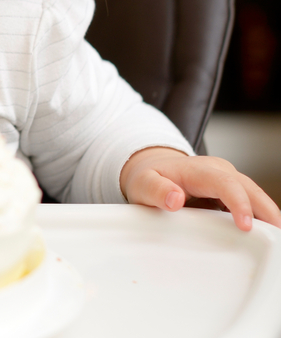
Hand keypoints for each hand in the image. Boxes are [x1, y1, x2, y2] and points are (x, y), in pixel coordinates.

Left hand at [120, 147, 280, 230]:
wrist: (151, 168)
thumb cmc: (148, 178)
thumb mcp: (142, 184)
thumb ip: (156, 190)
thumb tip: (175, 199)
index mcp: (198, 170)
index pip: (226, 184)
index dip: (239, 204)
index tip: (246, 226)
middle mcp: (219, 171)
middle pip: (250, 189)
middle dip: (267, 211)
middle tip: (276, 238)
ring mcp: (228, 180)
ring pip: (255, 196)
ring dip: (269, 216)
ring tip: (276, 242)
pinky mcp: (231, 192)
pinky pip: (251, 203)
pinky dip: (261, 219)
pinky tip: (267, 237)